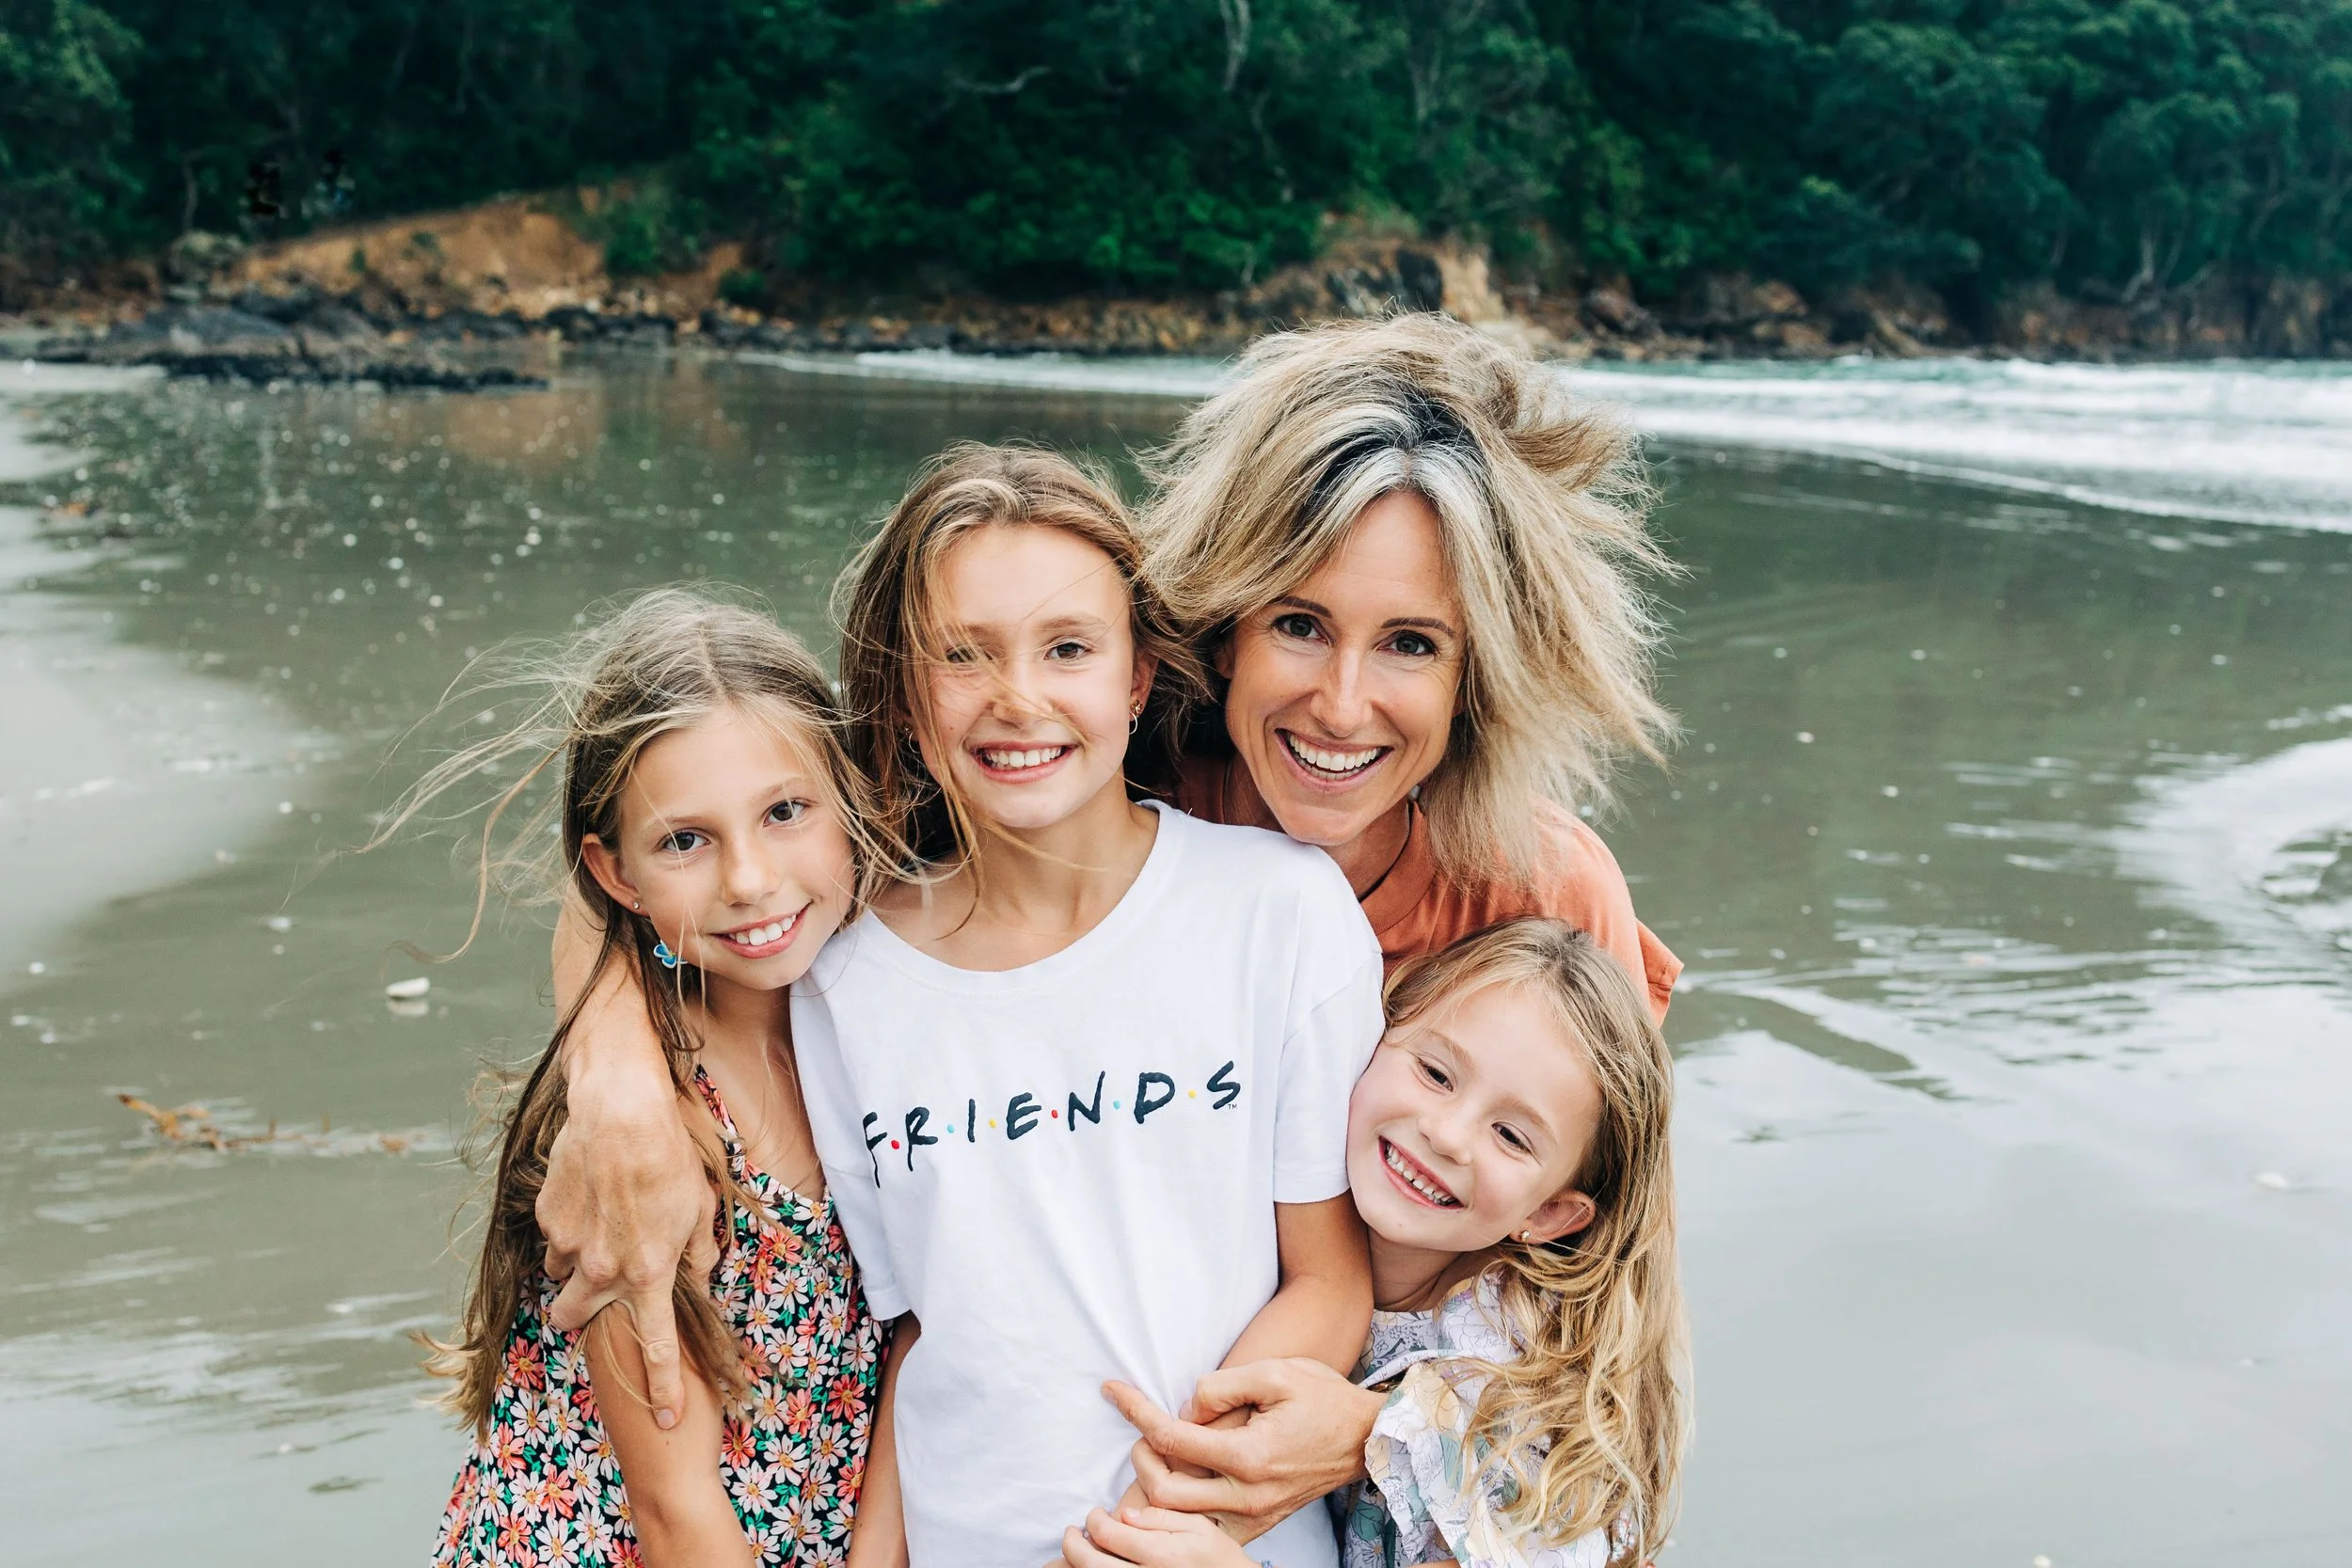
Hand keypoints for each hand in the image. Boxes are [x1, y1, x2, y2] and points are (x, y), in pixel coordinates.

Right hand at [538, 1071, 715, 1428]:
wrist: (620, 1110)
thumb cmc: (669, 1156)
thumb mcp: (701, 1207)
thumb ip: (699, 1251)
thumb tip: (698, 1275)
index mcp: (649, 1272)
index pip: (656, 1344)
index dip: (664, 1387)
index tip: (669, 1420)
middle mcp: (603, 1268)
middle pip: (573, 1318)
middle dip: (575, 1318)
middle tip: (588, 1298)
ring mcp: (569, 1244)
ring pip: (560, 1274)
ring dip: (574, 1264)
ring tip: (598, 1224)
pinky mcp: (548, 1216)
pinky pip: (554, 1236)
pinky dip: (568, 1227)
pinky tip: (588, 1195)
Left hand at [1058, 1506, 1257, 1567]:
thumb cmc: (1220, 1558)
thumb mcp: (1198, 1527)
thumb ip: (1160, 1517)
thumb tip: (1124, 1514)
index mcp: (1159, 1553)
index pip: (1108, 1534)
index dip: (1094, 1520)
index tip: (1095, 1513)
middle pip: (1091, 1564)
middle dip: (1072, 1546)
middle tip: (1071, 1533)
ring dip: (1076, 1565)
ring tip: (1077, 1551)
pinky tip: (1094, 1567)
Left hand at [1105, 1359, 1384, 1543]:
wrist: (1367, 1437)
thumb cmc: (1323, 1397)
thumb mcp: (1275, 1372)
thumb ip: (1221, 1387)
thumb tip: (1183, 1408)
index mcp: (1249, 1456)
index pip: (1171, 1439)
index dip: (1135, 1411)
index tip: (1112, 1391)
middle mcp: (1248, 1495)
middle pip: (1164, 1493)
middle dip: (1141, 1459)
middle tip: (1141, 1431)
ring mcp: (1255, 1516)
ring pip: (1182, 1519)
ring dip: (1156, 1490)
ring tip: (1153, 1456)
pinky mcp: (1261, 1523)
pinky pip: (1209, 1527)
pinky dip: (1184, 1511)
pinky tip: (1180, 1482)